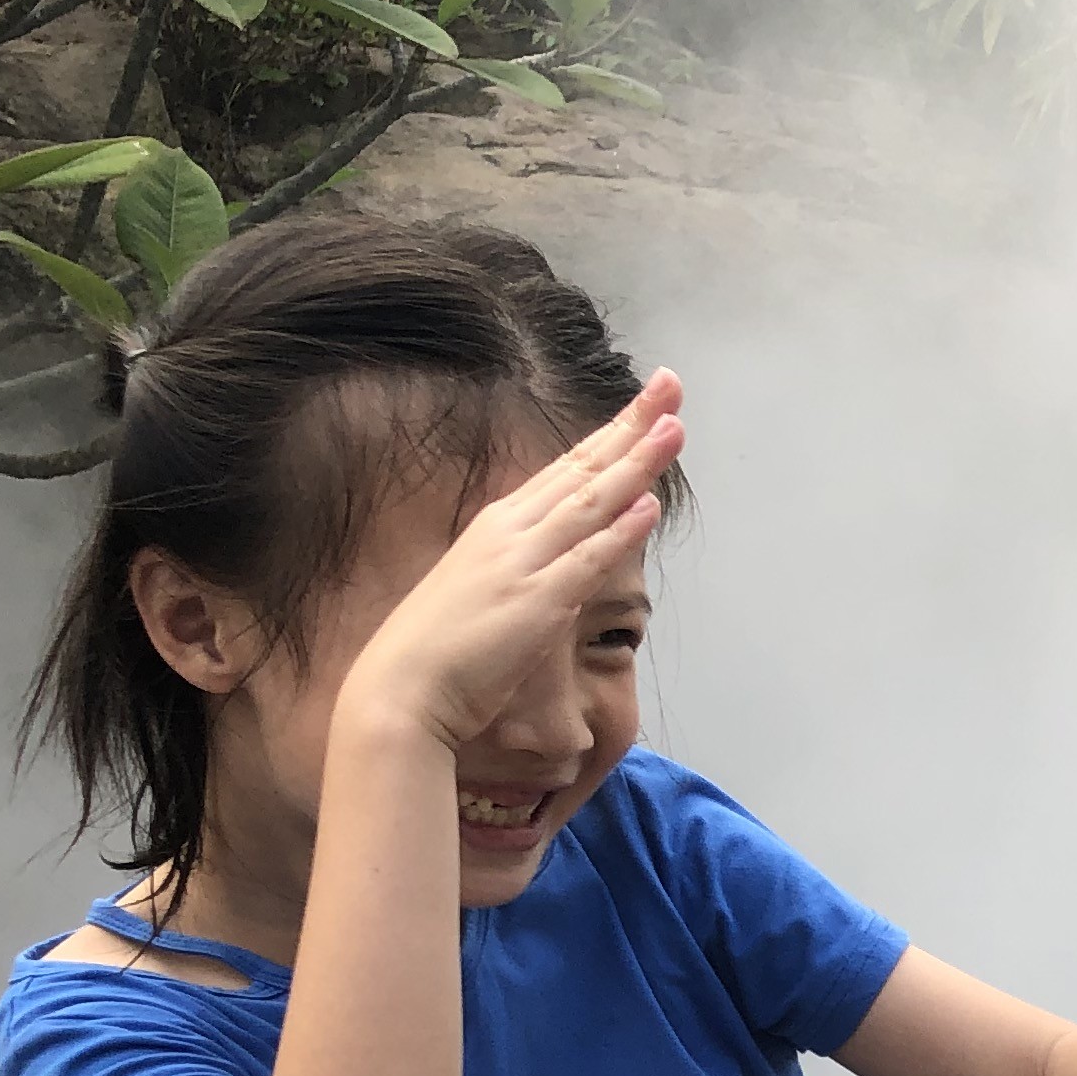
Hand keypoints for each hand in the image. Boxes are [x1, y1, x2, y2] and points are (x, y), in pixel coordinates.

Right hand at [340, 369, 683, 751]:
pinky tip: (649, 503)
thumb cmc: (439, 651)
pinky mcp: (536, 603)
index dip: (608, 435)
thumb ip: (519, 570)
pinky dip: (619, 530)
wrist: (401, 690)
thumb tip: (555, 567)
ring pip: (590, 502)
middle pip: (582, 468)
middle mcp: (512, 532)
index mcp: (500, 525)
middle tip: (670, 385)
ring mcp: (524, 563)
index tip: (645, 405)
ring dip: (636, 463)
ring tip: (674, 427)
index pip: (565, 469)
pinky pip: (586, 560)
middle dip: (631, 425)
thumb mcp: (483, 591)